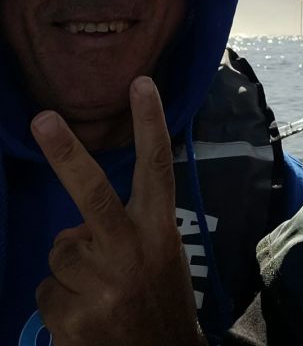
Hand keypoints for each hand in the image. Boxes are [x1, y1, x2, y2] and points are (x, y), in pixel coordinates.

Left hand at [31, 76, 205, 345]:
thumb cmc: (159, 302)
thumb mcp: (160, 258)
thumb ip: (125, 233)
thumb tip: (72, 230)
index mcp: (159, 231)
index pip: (156, 169)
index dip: (150, 124)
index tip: (141, 83)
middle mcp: (132, 251)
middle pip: (92, 193)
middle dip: (65, 154)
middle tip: (42, 119)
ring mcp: (102, 286)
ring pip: (58, 253)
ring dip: (68, 271)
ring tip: (96, 293)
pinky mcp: (74, 320)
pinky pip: (45, 293)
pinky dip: (58, 304)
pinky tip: (85, 318)